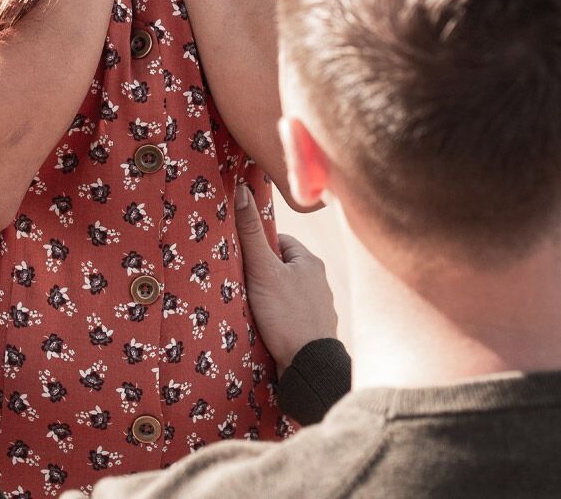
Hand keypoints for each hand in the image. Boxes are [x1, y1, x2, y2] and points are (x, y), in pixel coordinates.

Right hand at [235, 184, 337, 374]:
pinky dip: (278, 319)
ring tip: (252, 308)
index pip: (279, 242)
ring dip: (270, 298)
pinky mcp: (313, 331)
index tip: (241, 259)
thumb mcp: (263, 270)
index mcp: (310, 262)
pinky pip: (291, 316)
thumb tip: (241, 190)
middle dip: (263, 274)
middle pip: (282, 268)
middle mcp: (319, 283)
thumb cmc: (287, 315)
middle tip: (242, 284)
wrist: (310, 369)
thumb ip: (250, 233)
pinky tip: (267, 328)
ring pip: (286, 293)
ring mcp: (318, 308)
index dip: (258, 248)